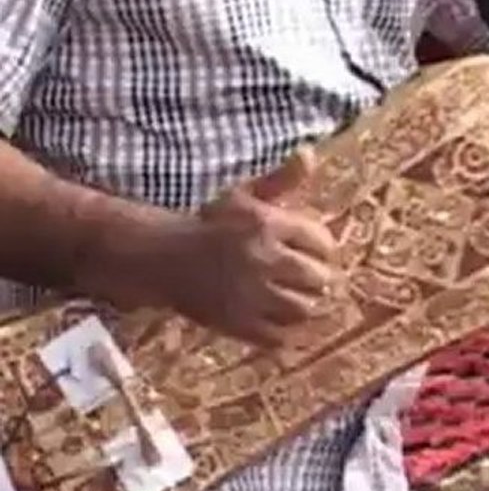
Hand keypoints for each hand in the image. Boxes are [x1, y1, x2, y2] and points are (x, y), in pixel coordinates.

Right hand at [129, 163, 341, 347]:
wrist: (161, 257)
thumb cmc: (210, 224)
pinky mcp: (237, 324)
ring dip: (305, 304)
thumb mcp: (243, 196)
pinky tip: (280, 320)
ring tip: (298, 298)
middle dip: (318, 278)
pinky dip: (286, 332)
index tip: (317, 252)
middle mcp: (262, 259)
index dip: (324, 249)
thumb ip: (280, 181)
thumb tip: (309, 153)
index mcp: (266, 224)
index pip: (322, 242)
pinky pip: (279, 336)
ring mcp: (250, 295)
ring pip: (303, 309)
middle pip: (318, 278)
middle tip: (311, 279)